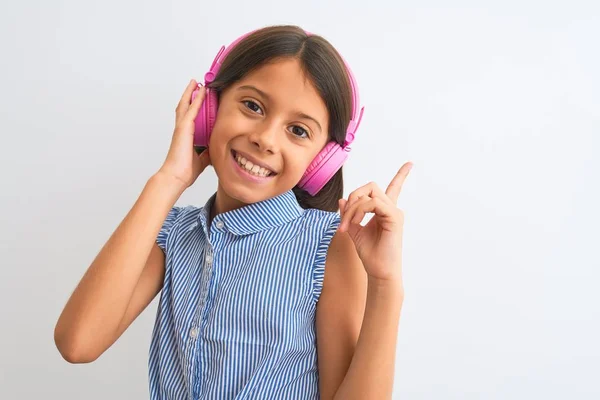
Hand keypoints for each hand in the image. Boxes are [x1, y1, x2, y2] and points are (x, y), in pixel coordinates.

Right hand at [158, 79, 210, 188]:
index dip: (193, 106)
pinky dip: (197, 100)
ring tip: (196, 82)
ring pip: (186, 105)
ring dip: (191, 93)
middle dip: (190, 95)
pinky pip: (191, 110)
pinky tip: (202, 92)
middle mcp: (181, 129)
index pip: (190, 116)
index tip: (199, 97)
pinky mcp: (183, 128)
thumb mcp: (203, 158)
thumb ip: (208, 151)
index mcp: (185, 136)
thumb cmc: (185, 171)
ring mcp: (181, 128)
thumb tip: (217, 148)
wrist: (176, 177)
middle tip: (195, 84)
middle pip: (185, 106)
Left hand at [338, 162, 412, 282]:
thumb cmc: (370, 254)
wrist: (379, 271)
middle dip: (353, 197)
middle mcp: (392, 209)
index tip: (410, 164)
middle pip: (370, 187)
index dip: (401, 175)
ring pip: (370, 193)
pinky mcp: (394, 218)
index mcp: (385, 211)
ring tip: (347, 225)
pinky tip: (355, 223)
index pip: (394, 188)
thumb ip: (349, 214)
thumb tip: (342, 200)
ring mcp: (394, 213)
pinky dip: (359, 211)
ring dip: (353, 207)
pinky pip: (373, 203)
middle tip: (344, 220)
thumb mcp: (354, 231)